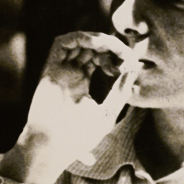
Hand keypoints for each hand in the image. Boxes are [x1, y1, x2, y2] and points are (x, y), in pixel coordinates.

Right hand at [0, 32, 138, 183]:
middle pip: (90, 48)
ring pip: (78, 42)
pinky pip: (61, 43)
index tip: (130, 62)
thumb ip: (120, 91)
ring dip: (97, 39)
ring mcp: (60, 71)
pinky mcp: (50, 69)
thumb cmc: (78, 137)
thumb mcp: (107, 112)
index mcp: (81, 84)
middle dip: (110, 45)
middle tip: (125, 54)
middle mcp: (69, 74)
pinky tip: (96, 45)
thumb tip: (133, 68)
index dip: (116, 56)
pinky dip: (79, 38)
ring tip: (112, 47)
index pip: (99, 59)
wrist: (53, 145)